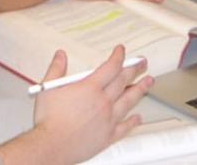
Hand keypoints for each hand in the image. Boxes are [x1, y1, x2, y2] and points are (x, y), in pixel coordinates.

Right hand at [0, 47, 151, 164]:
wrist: (53, 144)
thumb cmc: (50, 120)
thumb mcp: (48, 88)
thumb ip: (56, 69)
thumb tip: (60, 56)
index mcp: (89, 89)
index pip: (110, 67)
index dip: (118, 57)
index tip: (122, 51)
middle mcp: (103, 102)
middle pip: (123, 82)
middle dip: (134, 70)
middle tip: (142, 63)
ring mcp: (108, 119)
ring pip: (129, 101)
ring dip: (141, 90)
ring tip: (149, 82)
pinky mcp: (109, 135)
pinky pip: (126, 126)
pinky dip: (134, 121)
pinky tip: (138, 118)